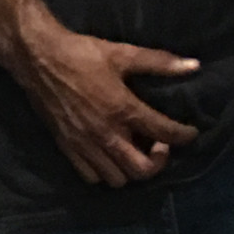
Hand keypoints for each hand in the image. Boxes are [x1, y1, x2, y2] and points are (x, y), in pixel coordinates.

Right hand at [0, 12, 200, 187]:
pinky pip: (92, 176)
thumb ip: (159, 62)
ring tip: (135, 149)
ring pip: (117, 179)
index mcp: (123, 109)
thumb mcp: (123, 54)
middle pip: (141, 170)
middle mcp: (106, 134)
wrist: (40, 59)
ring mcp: (85, 145)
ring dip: (132, 169)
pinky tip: (110, 155)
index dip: (183, 136)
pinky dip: (105, 172)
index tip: (191, 133)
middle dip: (159, 162)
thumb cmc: (83, 54)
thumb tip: (193, 66)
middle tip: (160, 144)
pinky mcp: (68, 149)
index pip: (163, 132)